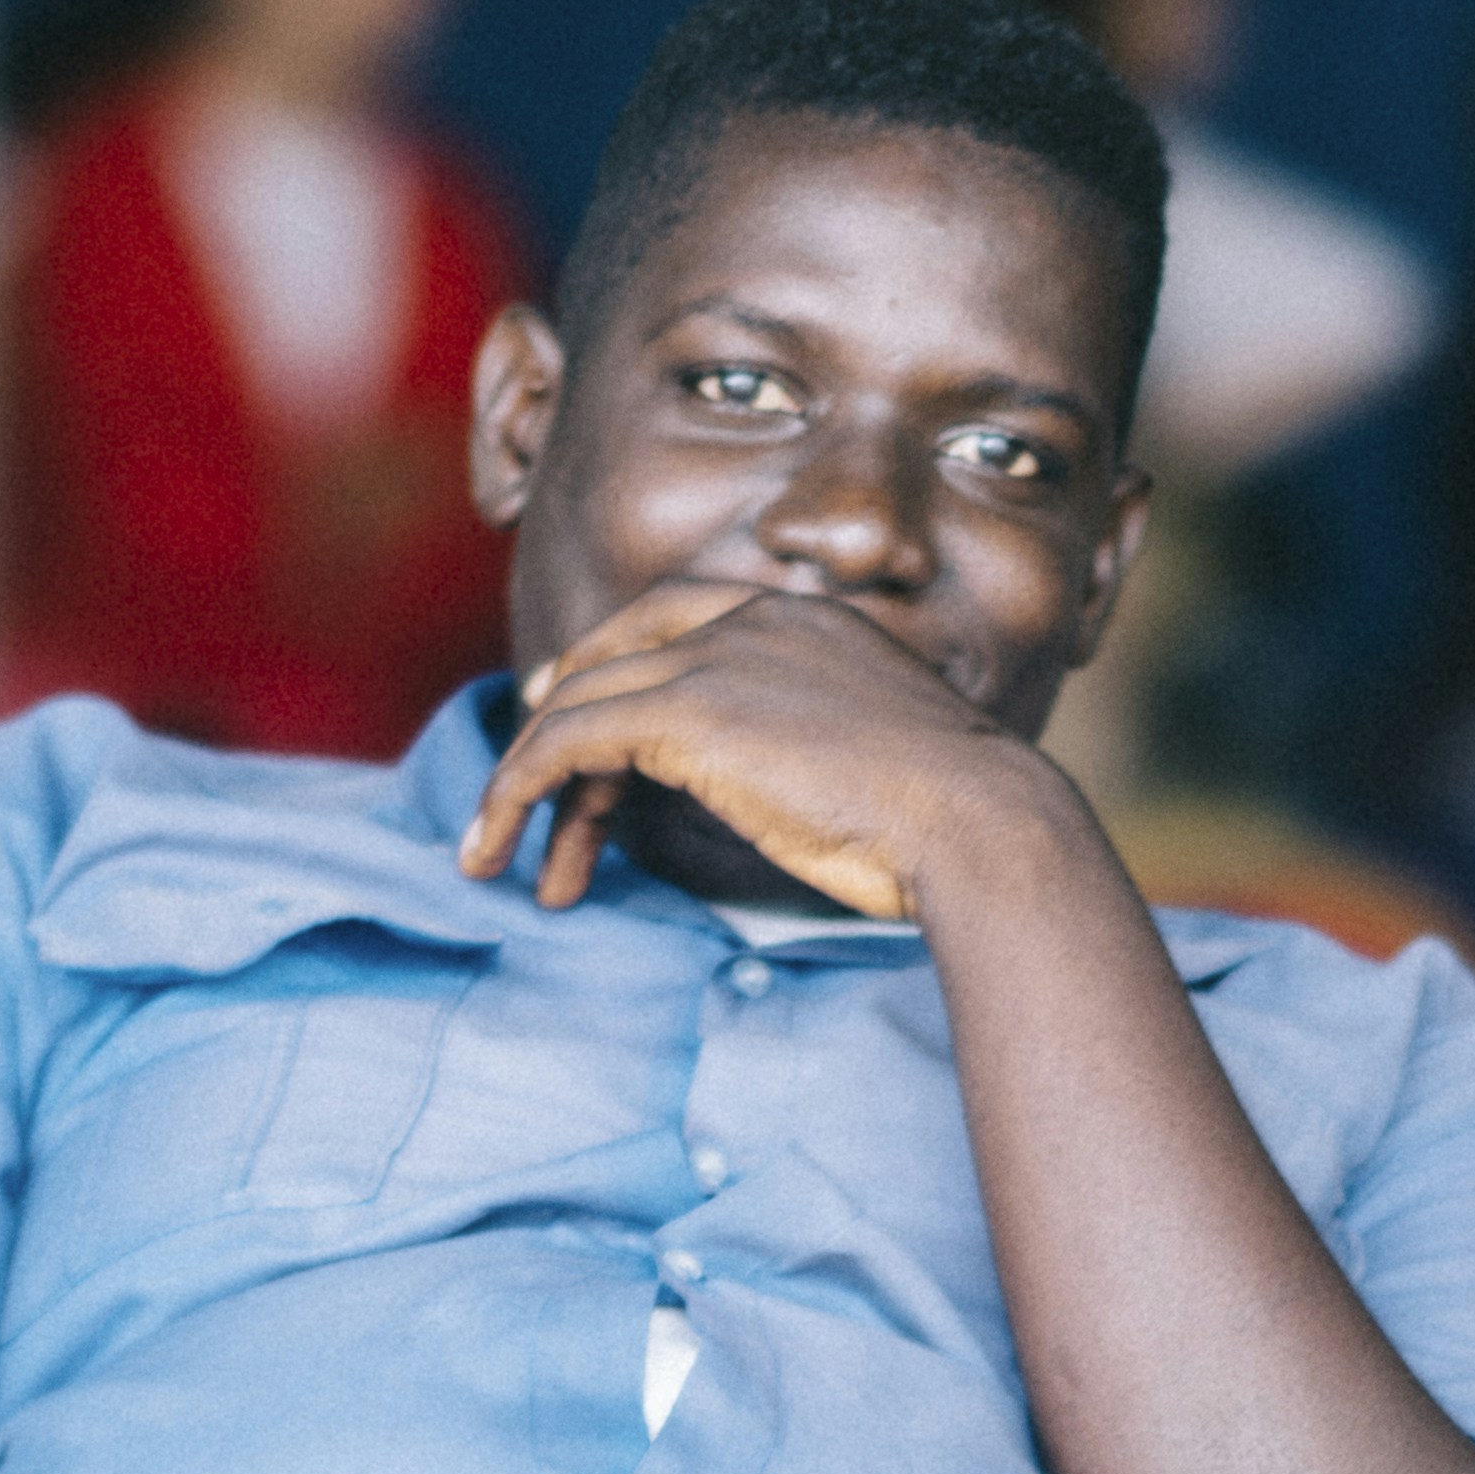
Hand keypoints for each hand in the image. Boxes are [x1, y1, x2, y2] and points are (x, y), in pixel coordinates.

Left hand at [457, 582, 1077, 922]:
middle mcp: (752, 618)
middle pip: (616, 659)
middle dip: (555, 728)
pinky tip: (501, 844)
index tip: (566, 708)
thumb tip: (772, 789)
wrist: (978, 819)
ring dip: (524, 784)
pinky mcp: (683, 712)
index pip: (673, 617)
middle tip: (512, 794)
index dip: (606, 661)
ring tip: (496, 856)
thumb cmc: (950, 817)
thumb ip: (808, 746)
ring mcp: (717, 658)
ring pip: (578, 704)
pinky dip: (518, 789)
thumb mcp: (873, 758)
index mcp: (804, 617)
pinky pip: (565, 741)